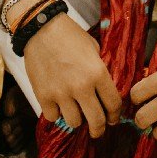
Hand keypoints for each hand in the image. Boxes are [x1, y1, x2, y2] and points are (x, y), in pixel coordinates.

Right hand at [23, 10, 122, 137]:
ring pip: (74, 123)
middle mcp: (81, 86)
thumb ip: (99, 71)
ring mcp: (61, 93)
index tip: (112, 118)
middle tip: (97, 129)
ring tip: (74, 109)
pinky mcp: (43, 96)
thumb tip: (104, 91)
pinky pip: (54, 116)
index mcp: (97, 72)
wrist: (41, 28)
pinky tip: (57, 102)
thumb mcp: (93, 49)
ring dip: (76, 118)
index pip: (114, 104)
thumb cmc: (70, 36)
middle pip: (97, 122)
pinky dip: (55, 112)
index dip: (115, 115)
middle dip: (99, 129)